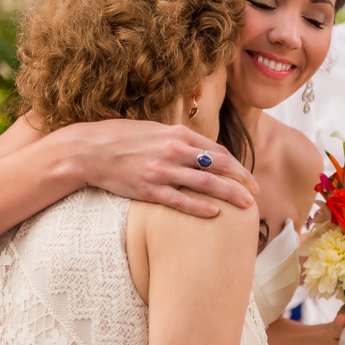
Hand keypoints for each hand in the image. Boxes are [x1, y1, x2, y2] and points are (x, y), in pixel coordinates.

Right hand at [66, 120, 257, 216]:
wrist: (88, 150)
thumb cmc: (121, 139)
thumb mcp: (154, 131)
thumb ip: (178, 140)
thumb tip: (200, 150)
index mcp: (178, 135)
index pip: (218, 151)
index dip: (237, 166)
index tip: (249, 177)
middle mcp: (174, 151)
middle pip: (220, 166)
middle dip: (242, 180)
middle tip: (256, 193)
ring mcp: (162, 171)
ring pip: (206, 184)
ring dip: (231, 194)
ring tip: (247, 206)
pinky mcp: (149, 190)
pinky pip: (180, 200)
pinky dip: (200, 207)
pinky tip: (215, 214)